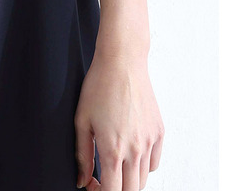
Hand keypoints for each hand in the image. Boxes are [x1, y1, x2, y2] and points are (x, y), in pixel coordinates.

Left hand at [74, 49, 164, 189]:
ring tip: (114, 163)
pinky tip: (129, 153)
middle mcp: (135, 150)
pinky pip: (154, 162)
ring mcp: (150, 142)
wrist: (122, 63)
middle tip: (102, 179)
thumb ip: (82, 155)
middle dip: (116, 190)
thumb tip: (82, 181)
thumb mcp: (82, 120)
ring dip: (129, 179)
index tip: (92, 185)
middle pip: (131, 190)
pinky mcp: (159, 133)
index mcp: (113, 149)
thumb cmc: (98, 87)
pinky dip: (143, 166)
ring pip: (143, 179)